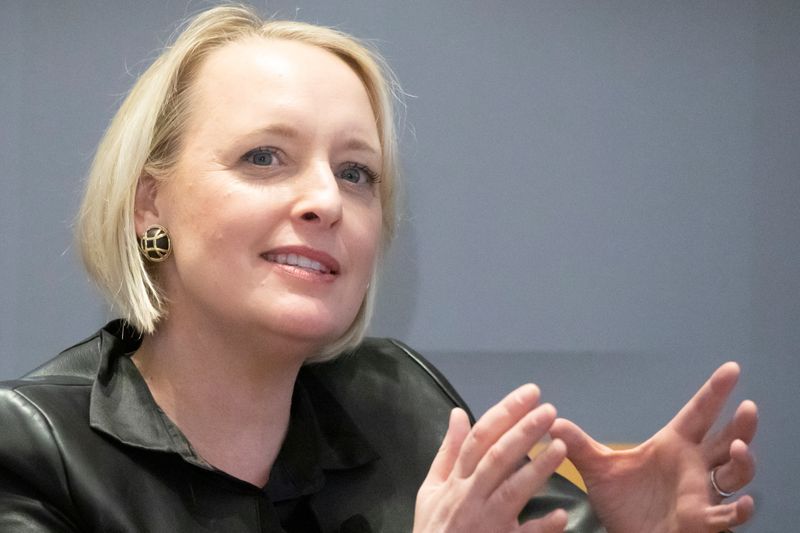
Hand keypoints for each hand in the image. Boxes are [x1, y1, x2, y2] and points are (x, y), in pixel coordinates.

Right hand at [414, 384, 568, 532]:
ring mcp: (486, 524)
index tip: (529, 394)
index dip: (504, 413)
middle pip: (497, 458)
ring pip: (512, 492)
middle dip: (523, 432)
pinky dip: (541, 527)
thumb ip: (448, 452)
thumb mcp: (431, 490)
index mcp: (456, 481)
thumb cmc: (434, 529)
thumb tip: (458, 413)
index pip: (479, 438)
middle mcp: (470, 497)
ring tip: (560, 446)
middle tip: (548, 410)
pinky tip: (561, 515)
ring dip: (536, 469)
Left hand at [550, 362, 756, 532]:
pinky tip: (746, 504)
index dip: (715, 392)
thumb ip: (579, 445)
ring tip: (736, 449)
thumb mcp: (598, 470)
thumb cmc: (622, 503)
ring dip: (742, 462)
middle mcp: (693, 466)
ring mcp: (701, 493)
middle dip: (741, 425)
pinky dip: (738, 511)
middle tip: (747, 407)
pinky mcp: (701, 521)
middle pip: (727, 439)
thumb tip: (553, 422)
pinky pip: (727, 516)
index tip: (732, 369)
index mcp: (673, 445)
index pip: (699, 413)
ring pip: (735, 474)